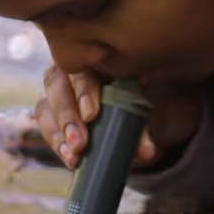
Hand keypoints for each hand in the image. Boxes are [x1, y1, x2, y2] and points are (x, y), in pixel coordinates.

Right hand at [34, 65, 204, 169]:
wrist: (166, 109)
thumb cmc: (166, 97)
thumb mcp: (164, 107)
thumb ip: (149, 124)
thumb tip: (145, 152)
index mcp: (104, 54)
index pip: (85, 64)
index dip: (84, 89)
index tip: (92, 115)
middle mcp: (77, 66)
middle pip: (57, 83)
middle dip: (67, 116)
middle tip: (80, 143)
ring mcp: (63, 88)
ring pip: (46, 105)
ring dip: (58, 133)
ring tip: (74, 156)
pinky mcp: (56, 112)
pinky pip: (47, 124)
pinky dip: (57, 142)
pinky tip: (71, 160)